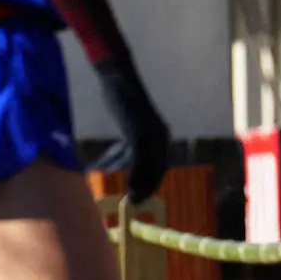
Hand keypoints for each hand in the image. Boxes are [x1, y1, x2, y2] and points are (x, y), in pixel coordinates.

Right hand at [96, 56, 169, 203]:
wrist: (119, 78)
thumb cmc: (122, 98)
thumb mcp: (131, 121)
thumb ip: (132, 138)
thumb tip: (126, 154)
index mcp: (161, 133)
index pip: (161, 163)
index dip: (153, 181)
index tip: (143, 193)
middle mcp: (161, 135)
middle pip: (158, 168)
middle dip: (149, 187)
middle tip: (137, 201)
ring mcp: (151, 134)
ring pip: (150, 167)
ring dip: (142, 186)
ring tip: (132, 198)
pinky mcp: (139, 132)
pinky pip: (139, 160)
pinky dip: (135, 176)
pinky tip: (128, 186)